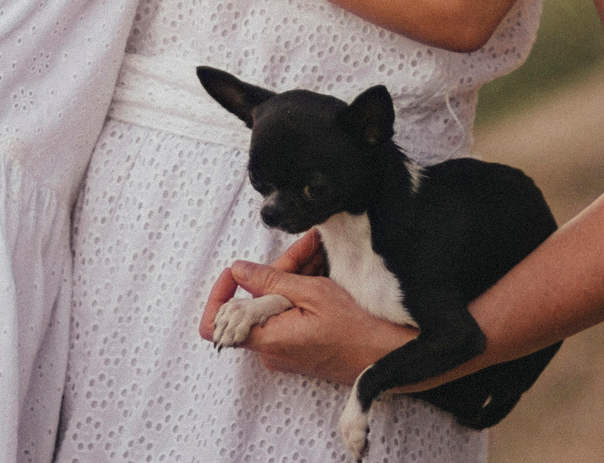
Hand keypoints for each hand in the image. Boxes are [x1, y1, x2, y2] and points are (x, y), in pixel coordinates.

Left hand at [195, 230, 413, 386]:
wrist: (388, 357)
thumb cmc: (358, 330)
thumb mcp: (313, 294)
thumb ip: (270, 280)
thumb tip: (239, 270)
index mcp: (268, 339)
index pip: (215, 324)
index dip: (220, 293)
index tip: (237, 271)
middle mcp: (271, 349)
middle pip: (254, 302)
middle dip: (276, 270)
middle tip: (305, 246)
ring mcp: (285, 348)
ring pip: (274, 304)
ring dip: (294, 275)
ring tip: (318, 250)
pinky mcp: (300, 346)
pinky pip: (288, 313)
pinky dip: (301, 290)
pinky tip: (321, 267)